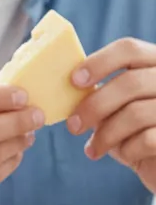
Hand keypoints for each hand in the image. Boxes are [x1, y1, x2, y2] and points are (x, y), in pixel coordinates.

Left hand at [67, 38, 155, 191]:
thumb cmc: (137, 129)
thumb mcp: (120, 105)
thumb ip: (101, 90)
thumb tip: (58, 85)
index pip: (129, 48)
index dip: (99, 62)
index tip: (74, 80)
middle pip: (130, 83)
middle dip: (94, 106)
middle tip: (72, 125)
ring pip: (136, 113)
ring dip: (106, 134)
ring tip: (93, 147)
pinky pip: (147, 139)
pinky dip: (127, 149)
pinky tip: (121, 155)